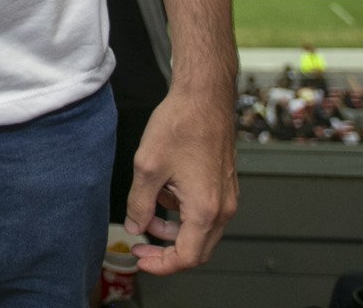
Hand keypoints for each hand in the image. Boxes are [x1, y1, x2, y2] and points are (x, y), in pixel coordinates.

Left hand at [126, 87, 237, 273]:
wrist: (204, 97)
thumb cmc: (181, 125)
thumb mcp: (147, 167)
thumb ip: (139, 203)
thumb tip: (135, 226)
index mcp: (205, 209)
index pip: (186, 257)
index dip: (161, 264)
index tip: (141, 259)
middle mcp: (223, 208)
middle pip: (197, 250)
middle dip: (166, 252)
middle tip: (141, 247)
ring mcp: (227, 197)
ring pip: (200, 231)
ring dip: (172, 229)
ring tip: (146, 213)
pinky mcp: (224, 185)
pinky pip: (204, 212)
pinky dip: (182, 212)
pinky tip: (163, 192)